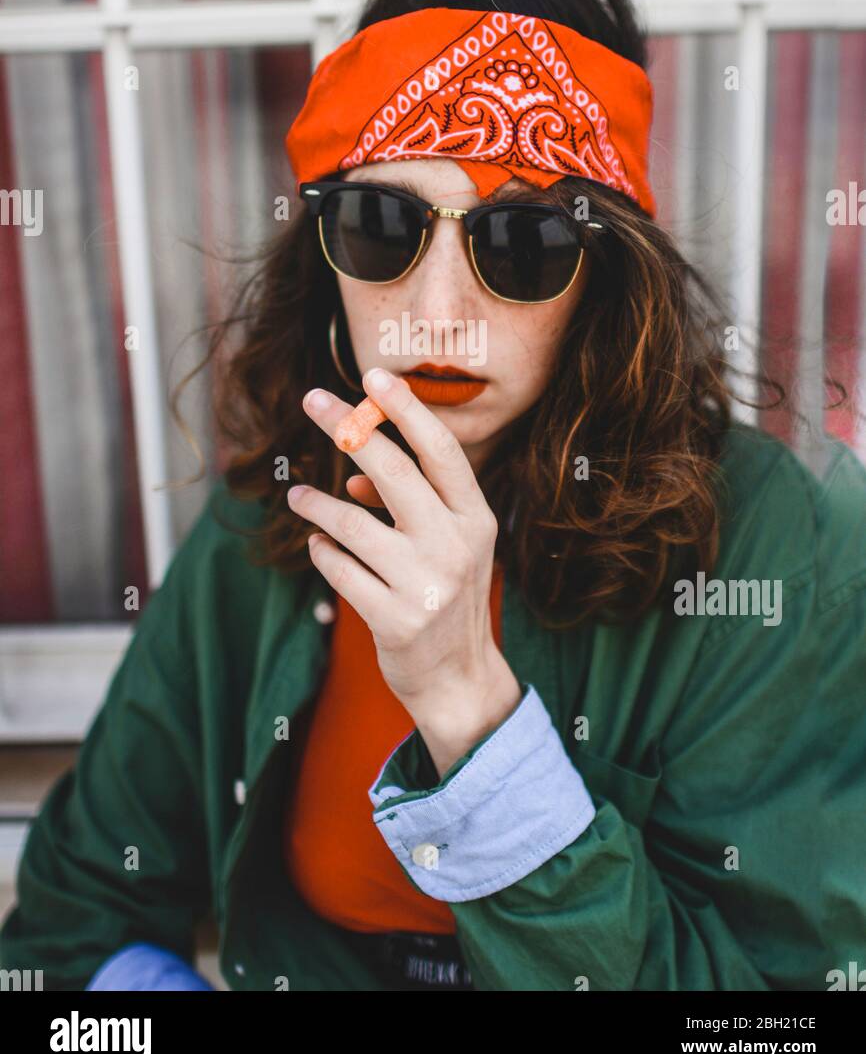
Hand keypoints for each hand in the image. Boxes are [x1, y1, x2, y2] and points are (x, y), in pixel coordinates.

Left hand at [286, 367, 521, 777]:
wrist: (458, 678)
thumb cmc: (445, 592)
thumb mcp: (446, 543)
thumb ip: (409, 504)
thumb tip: (355, 474)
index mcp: (476, 518)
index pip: (441, 451)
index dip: (406, 410)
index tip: (372, 376)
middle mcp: (456, 545)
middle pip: (395, 472)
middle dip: (347, 429)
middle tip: (312, 400)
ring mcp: (427, 585)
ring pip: (354, 524)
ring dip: (317, 505)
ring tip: (297, 498)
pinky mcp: (395, 619)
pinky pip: (340, 570)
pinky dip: (322, 552)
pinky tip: (317, 546)